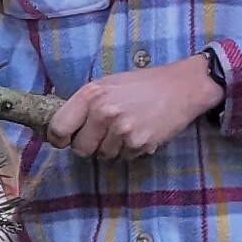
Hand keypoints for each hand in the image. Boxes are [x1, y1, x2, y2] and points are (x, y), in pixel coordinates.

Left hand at [45, 52, 223, 158]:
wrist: (182, 86)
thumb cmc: (142, 84)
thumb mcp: (107, 85)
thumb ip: (84, 105)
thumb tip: (59, 127)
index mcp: (91, 94)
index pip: (58, 127)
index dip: (59, 138)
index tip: (64, 140)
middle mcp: (104, 111)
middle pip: (80, 148)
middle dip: (89, 145)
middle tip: (103, 133)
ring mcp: (122, 129)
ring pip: (103, 155)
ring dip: (112, 147)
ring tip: (126, 128)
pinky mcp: (139, 142)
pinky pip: (124, 157)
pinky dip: (130, 149)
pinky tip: (140, 132)